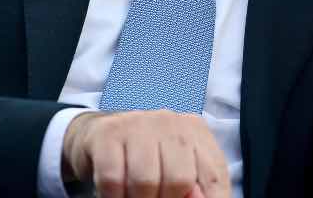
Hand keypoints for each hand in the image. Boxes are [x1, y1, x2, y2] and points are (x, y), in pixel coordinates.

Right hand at [62, 110, 230, 197]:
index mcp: (196, 132)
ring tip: (133, 197)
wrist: (98, 135)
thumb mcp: (177, 169)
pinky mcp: (109, 132)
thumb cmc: (146, 158)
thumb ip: (196, 188)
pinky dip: (113, 196)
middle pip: (180, 179)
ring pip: (145, 181)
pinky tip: (114, 194)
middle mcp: (171, 122)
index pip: (214, 177)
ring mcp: (139, 123)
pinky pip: (113, 178)